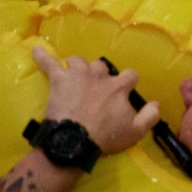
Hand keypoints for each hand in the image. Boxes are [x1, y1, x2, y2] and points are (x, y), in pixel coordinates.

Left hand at [33, 47, 158, 155]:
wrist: (73, 141)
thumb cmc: (104, 137)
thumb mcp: (135, 132)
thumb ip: (150, 116)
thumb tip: (156, 103)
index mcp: (118, 87)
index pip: (129, 74)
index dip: (127, 81)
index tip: (124, 91)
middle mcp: (100, 76)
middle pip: (102, 66)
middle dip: (100, 74)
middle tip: (95, 88)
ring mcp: (78, 75)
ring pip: (79, 61)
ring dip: (78, 66)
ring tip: (75, 73)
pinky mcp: (59, 80)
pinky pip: (49, 63)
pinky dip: (42, 56)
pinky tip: (35, 49)